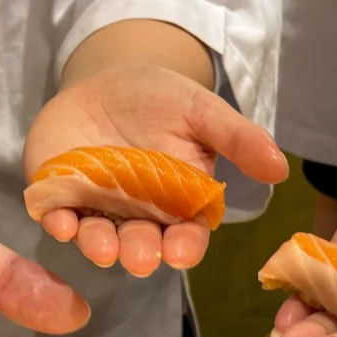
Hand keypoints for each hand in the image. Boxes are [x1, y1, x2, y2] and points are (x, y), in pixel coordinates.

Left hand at [23, 64, 286, 275]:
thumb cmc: (161, 100)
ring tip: (102, 247)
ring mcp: (96, 210)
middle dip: (140, 252)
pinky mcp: (59, 197)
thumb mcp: (201, 111)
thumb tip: (280, 169)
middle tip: (140, 256)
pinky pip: (57, 216)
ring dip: (98, 246)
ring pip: (98, 238)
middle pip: (141, 244)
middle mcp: (138, 217)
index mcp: (178, 205)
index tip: (181, 252)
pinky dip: (57, 222)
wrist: (105, 81)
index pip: (186, 235)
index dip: (184, 246)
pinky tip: (59, 221)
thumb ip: (237, 139)